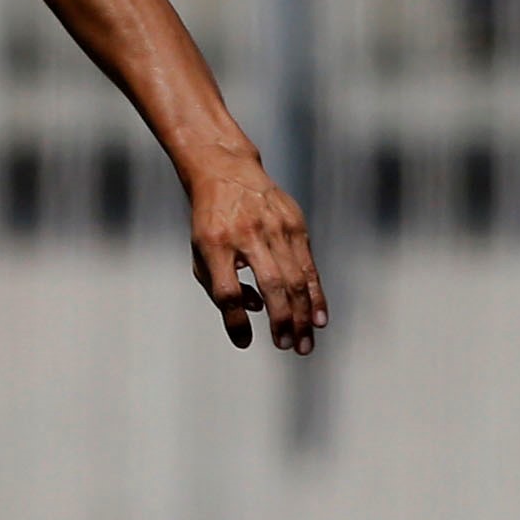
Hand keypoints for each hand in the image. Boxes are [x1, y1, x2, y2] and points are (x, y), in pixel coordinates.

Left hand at [187, 160, 325, 353]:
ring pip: (295, 279)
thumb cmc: (210, 222)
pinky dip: (315, 295)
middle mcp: (247, 236)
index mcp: (215, 244)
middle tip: (287, 347)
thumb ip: (219, 285)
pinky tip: (319, 318)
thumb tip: (256, 309)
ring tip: (303, 343)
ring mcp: (275, 229)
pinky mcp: (295, 225)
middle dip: (281, 321)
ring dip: (302, 316)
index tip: (244, 341)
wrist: (226, 173)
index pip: (227, 291)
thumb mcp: (200, 251)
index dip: (235, 320)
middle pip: (271, 285)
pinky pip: (308, 266)